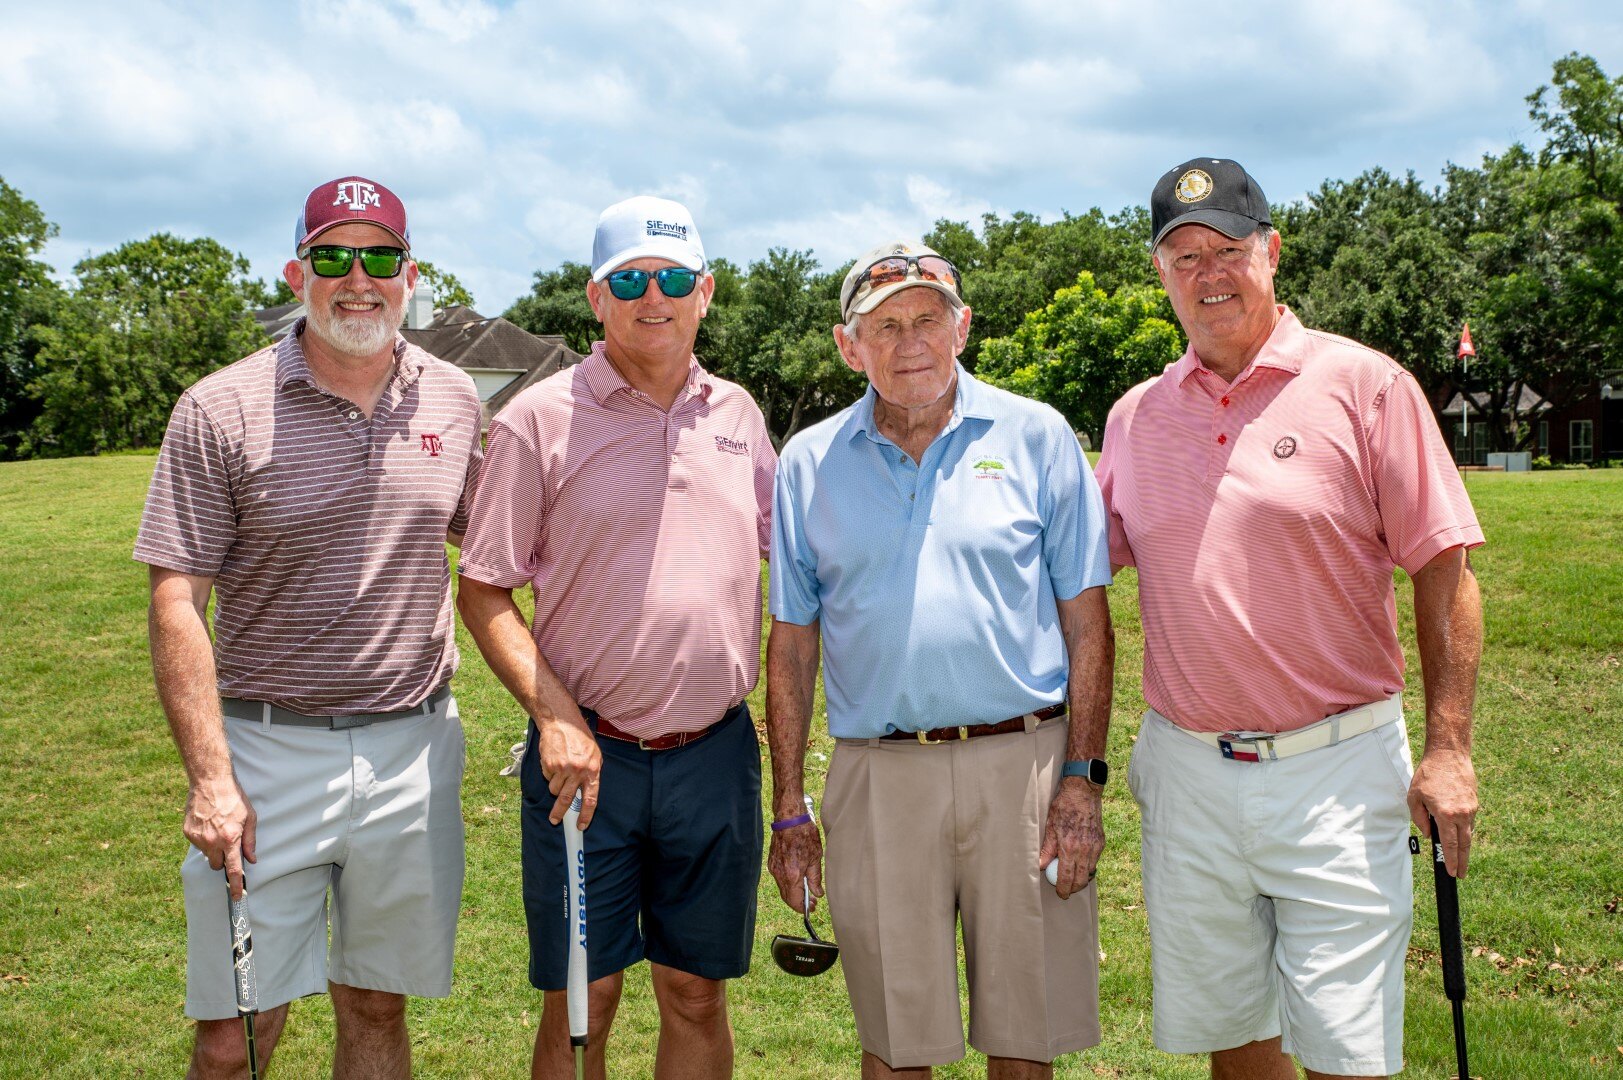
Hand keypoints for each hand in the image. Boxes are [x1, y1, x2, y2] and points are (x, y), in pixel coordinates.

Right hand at [184, 774, 255, 898]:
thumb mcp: (250, 818)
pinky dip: (204, 838)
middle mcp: (212, 842)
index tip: (237, 897)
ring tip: (218, 828)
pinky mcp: (187, 832)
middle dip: (223, 860)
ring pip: (207, 855)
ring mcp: (198, 838)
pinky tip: (208, 823)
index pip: (233, 869)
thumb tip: (252, 859)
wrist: (210, 782)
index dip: (237, 885)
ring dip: (213, 848)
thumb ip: (250, 841)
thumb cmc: (234, 798)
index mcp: (230, 839)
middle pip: (217, 865)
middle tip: (228, 845)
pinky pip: (198, 844)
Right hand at [537, 712, 602, 827]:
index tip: (581, 826)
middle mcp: (578, 771)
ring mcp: (562, 768)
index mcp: (593, 770)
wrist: (562, 723)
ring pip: (555, 789)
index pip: (590, 799)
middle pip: (567, 799)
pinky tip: (554, 761)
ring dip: (555, 786)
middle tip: (555, 820)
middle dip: (560, 812)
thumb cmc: (580, 739)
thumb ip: (591, 774)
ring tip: (560, 771)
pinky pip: (548, 778)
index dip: (585, 815)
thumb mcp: (594, 755)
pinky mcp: (549, 764)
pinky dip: (550, 774)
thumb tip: (585, 794)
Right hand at [767, 820, 823, 913]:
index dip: (804, 908)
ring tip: (807, 890)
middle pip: (787, 898)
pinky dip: (788, 884)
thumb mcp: (816, 857)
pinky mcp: (771, 862)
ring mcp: (773, 868)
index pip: (795, 901)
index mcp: (792, 875)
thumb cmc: (805, 834)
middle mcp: (780, 874)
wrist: (789, 819)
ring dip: (793, 893)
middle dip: (798, 903)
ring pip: (783, 889)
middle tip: (812, 902)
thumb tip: (817, 893)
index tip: (813, 908)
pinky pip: (779, 879)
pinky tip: (798, 879)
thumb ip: (816, 878)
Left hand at [1038, 779, 1103, 899]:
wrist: (1083, 792)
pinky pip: (1095, 861)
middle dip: (1073, 888)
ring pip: (1090, 872)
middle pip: (1081, 880)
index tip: (1060, 893)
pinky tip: (1080, 863)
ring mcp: (1095, 846)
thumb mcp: (1050, 827)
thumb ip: (1047, 849)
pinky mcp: (1101, 842)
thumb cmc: (1064, 806)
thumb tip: (1041, 865)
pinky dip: (1088, 866)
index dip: (1063, 889)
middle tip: (1066, 890)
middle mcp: (1085, 850)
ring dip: (1081, 878)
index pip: (1067, 877)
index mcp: (1070, 847)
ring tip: (1072, 878)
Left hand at [1408, 748, 1477, 877]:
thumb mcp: (1414, 797)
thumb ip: (1419, 818)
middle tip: (1461, 874)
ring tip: (1460, 860)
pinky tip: (1459, 837)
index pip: (1450, 845)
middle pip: (1464, 845)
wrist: (1449, 756)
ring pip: (1468, 834)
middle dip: (1462, 862)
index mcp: (1445, 814)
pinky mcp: (1474, 803)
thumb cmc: (1428, 775)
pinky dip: (1464, 831)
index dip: (1451, 860)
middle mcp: (1461, 814)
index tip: (1452, 873)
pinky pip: (1469, 822)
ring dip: (1464, 848)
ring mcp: (1470, 809)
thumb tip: (1429, 834)